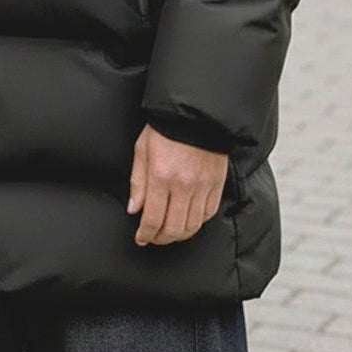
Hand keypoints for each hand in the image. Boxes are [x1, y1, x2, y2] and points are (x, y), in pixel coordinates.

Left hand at [127, 123, 227, 245]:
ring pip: (193, 225)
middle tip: (154, 238)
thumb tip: (134, 209)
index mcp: (161, 176)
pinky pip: (209, 213)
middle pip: (174, 228)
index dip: (146, 234)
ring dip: (180, 234)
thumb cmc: (164, 128)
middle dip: (161, 239)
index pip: (153, 218)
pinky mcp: (217, 183)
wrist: (194, 113)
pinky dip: (198, 222)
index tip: (141, 238)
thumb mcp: (142, 149)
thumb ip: (138, 182)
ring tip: (170, 232)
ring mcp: (203, 186)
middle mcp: (183, 185)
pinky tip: (189, 220)